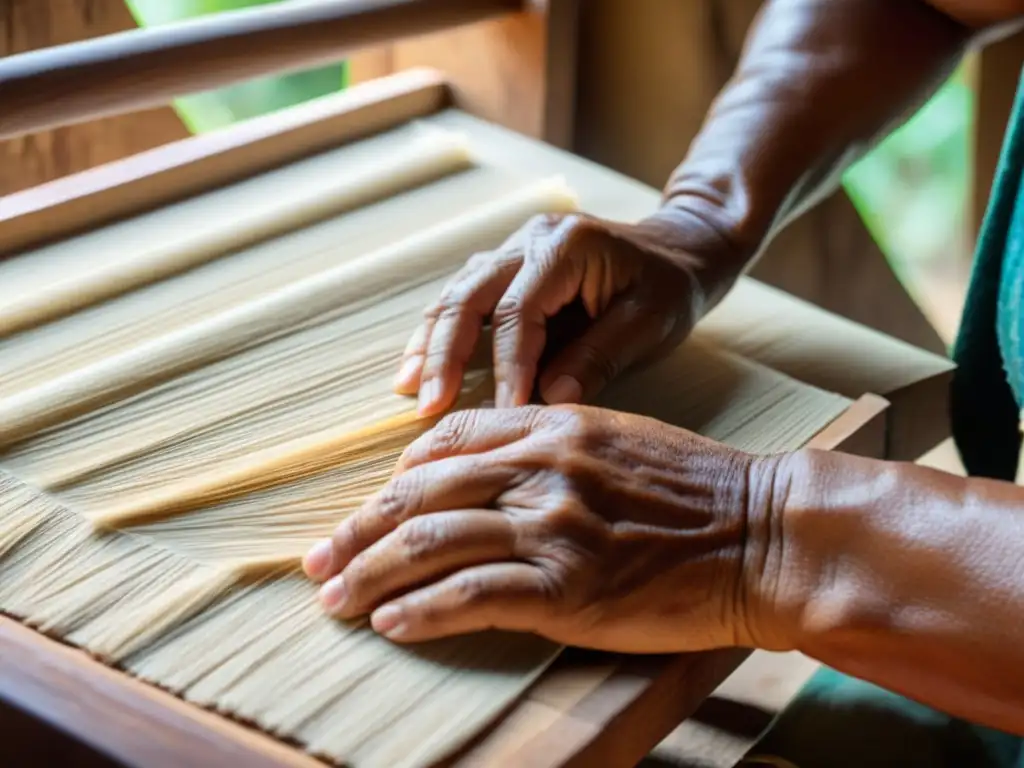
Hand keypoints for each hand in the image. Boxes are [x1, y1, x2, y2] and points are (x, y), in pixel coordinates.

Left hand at [302, 406, 786, 652]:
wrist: (765, 535)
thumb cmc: (697, 490)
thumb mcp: (618, 438)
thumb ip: (549, 443)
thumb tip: (483, 470)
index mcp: (553, 424)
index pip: (446, 440)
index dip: (397, 477)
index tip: (372, 508)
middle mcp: (542, 467)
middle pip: (419, 493)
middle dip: (359, 530)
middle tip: (318, 560)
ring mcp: (552, 527)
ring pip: (430, 544)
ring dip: (370, 575)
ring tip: (334, 601)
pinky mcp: (567, 589)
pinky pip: (469, 596)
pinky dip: (420, 612)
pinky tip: (391, 625)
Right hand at [394, 210, 731, 416]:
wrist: (678, 249)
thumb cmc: (669, 287)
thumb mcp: (648, 323)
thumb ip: (598, 358)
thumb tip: (549, 402)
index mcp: (566, 246)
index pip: (520, 313)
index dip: (508, 368)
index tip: (502, 415)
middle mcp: (530, 239)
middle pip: (470, 296)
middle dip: (445, 354)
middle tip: (430, 406)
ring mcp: (514, 248)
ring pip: (456, 293)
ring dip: (430, 342)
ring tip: (409, 388)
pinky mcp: (507, 265)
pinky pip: (464, 296)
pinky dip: (440, 330)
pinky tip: (419, 363)